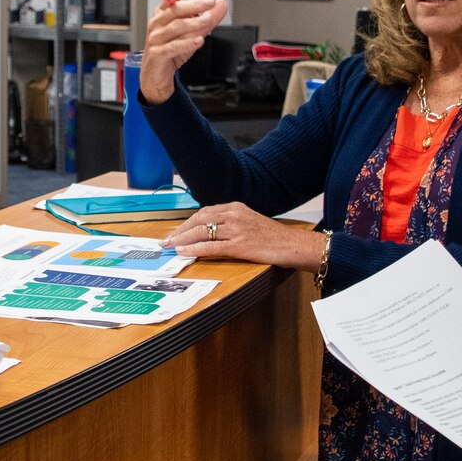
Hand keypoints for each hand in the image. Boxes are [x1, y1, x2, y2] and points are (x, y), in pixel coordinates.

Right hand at [141, 0, 227, 103]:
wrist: (156, 76)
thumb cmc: (171, 51)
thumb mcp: (193, 32)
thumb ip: (207, 18)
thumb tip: (221, 5)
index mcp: (164, 13)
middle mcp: (158, 23)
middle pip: (175, 8)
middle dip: (195, 4)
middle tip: (211, 1)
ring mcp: (156, 38)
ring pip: (175, 27)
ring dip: (194, 22)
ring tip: (208, 20)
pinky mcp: (158, 54)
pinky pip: (172, 47)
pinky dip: (187, 43)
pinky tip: (199, 40)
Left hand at [163, 202, 324, 268]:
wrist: (295, 245)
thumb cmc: (275, 237)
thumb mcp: (251, 222)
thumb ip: (233, 223)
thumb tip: (213, 232)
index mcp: (236, 207)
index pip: (205, 212)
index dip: (188, 223)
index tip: (177, 231)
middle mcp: (234, 214)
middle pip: (199, 219)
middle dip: (180, 230)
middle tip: (166, 240)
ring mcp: (236, 229)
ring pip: (201, 232)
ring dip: (182, 240)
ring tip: (170, 247)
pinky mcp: (239, 245)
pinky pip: (211, 246)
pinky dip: (194, 249)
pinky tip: (184, 252)